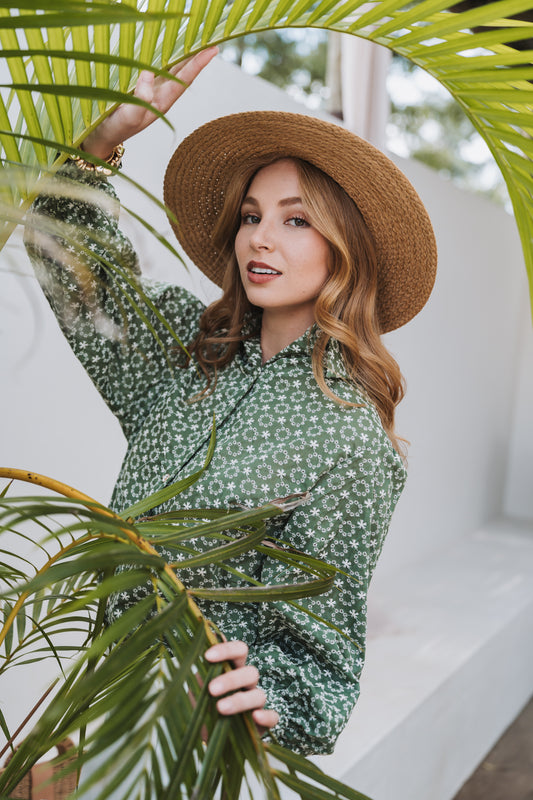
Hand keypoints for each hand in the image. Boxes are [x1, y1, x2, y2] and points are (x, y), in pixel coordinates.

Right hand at [81, 46, 217, 158]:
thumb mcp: (128, 116)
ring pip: (172, 71)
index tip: (212, 50)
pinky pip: (158, 70)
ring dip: (184, 58)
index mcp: (161, 102)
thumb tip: (149, 72)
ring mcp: (151, 92)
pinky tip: (169, 53)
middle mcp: (160, 96)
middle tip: (213, 44)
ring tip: (198, 45)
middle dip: (197, 59)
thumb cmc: (116, 129)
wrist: (103, 137)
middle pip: (182, 74)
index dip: (197, 64)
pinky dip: (166, 60)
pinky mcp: (140, 88)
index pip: (183, 80)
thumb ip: (140, 97)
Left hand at [205, 641, 279, 735]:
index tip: (208, 656)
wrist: (208, 739)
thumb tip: (192, 667)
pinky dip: (266, 716)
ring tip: (220, 708)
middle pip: (251, 672)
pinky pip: (273, 717)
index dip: (226, 650)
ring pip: (259, 695)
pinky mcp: (263, 724)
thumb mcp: (197, 692)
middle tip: (211, 689)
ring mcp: (256, 703)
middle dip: (231, 680)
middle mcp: (248, 684)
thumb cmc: (203, 709)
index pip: (239, 651)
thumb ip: (197, 680)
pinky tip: (255, 717)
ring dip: (240, 700)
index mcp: (233, 669)